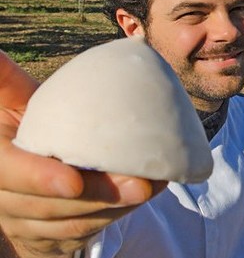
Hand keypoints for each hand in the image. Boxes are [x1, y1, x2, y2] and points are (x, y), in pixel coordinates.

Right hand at [0, 52, 165, 256]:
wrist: (23, 172)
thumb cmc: (23, 127)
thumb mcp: (9, 103)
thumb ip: (4, 80)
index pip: (10, 172)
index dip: (38, 178)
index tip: (73, 180)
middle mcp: (5, 198)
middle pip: (49, 205)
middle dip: (96, 196)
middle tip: (140, 183)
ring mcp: (27, 222)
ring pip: (72, 223)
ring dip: (114, 208)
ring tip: (153, 186)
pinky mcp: (52, 236)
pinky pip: (84, 232)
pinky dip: (116, 216)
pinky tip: (146, 196)